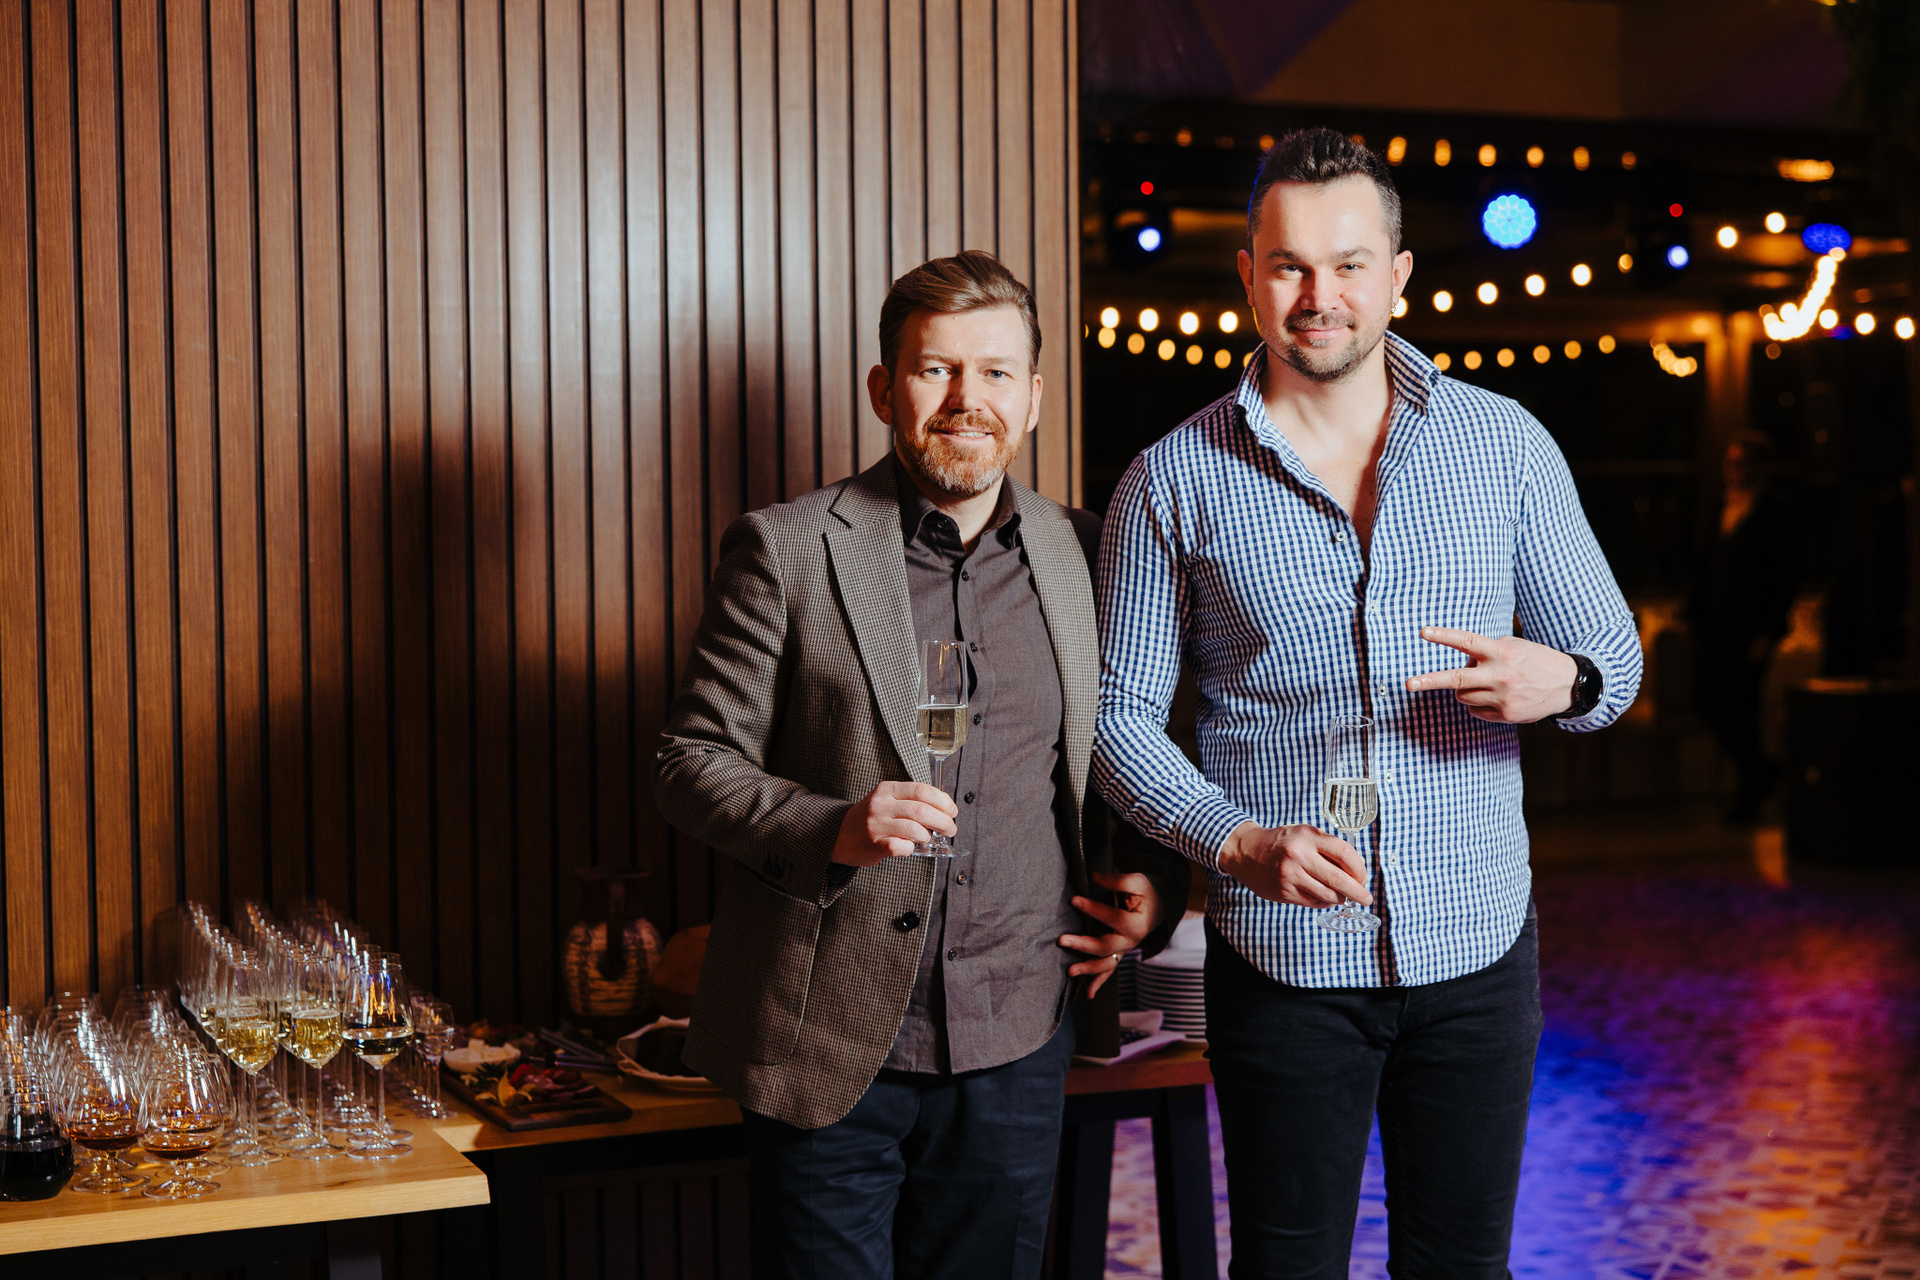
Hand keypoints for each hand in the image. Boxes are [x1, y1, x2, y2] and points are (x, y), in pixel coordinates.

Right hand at [830, 781, 957, 865]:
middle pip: (922, 810)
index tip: (952, 811)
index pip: (922, 790)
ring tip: (927, 838)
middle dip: (943, 821)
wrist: (839, 835)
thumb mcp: (887, 800)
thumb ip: (911, 800)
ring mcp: (876, 824)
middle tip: (950, 829)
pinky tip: (909, 847)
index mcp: (888, 789)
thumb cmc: (871, 818)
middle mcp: (881, 804)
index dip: (943, 801)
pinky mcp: (874, 844)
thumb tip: (944, 806)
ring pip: (914, 829)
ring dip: (927, 836)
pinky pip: (900, 847)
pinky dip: (910, 848)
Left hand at [1059, 872, 1164, 996]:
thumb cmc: (1148, 892)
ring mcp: (1125, 950)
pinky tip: (1088, 994)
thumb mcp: (1137, 881)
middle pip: (1107, 946)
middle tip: (1062, 940)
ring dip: (1088, 969)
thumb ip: (1117, 881)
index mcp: (1137, 924)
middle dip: (1083, 945)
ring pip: (1106, 964)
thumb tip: (1094, 877)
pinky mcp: (1119, 953)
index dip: (1093, 909)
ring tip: (1070, 971)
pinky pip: (1109, 970)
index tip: (1074, 900)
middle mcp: (1132, 942)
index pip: (1113, 917)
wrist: (1160, 906)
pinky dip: (1099, 983)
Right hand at [1219, 822, 1372, 908]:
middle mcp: (1299, 855)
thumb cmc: (1281, 842)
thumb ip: (1329, 847)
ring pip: (1327, 895)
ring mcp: (1290, 876)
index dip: (1360, 868)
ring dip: (1340, 898)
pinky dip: (1323, 902)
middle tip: (1366, 898)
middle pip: (1339, 879)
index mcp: (1307, 837)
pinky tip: (1323, 897)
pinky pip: (1313, 902)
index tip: (1363, 877)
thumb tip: (1358, 868)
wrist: (1246, 852)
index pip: (1344, 853)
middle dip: (1358, 892)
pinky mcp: (1284, 892)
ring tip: (1342, 896)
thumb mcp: (1304, 834)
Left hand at [1405, 626, 1577, 723]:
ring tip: (1483, 682)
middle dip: (1429, 681)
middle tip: (1409, 684)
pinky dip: (1478, 703)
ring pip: (1462, 696)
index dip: (1444, 636)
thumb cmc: (1534, 660)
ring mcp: (1502, 697)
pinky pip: (1475, 710)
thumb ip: (1487, 651)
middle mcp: (1500, 675)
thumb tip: (1461, 665)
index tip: (1423, 632)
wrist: (1568, 685)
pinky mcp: (1505, 715)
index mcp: (1501, 652)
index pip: (1467, 642)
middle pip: (1456, 679)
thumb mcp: (1513, 646)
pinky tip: (1496, 696)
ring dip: (1463, 689)